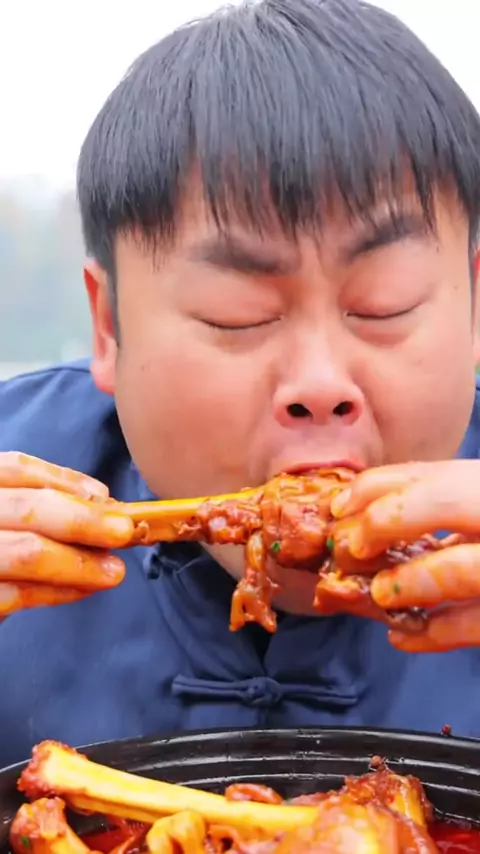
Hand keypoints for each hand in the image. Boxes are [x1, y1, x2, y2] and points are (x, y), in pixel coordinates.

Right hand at [0, 452, 133, 616]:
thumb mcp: (2, 515)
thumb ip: (31, 507)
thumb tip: (99, 503)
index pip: (14, 468)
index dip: (64, 480)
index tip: (106, 497)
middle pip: (28, 507)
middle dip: (84, 520)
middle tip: (125, 531)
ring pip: (27, 553)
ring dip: (79, 563)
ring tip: (114, 572)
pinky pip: (17, 594)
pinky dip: (57, 592)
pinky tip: (83, 590)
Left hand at [330, 460, 479, 651]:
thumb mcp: (474, 503)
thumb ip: (436, 505)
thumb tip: (360, 519)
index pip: (433, 473)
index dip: (378, 488)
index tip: (340, 507)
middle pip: (449, 500)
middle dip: (390, 519)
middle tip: (353, 546)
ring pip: (465, 568)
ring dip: (414, 581)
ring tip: (381, 593)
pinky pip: (477, 624)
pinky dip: (436, 634)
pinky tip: (403, 635)